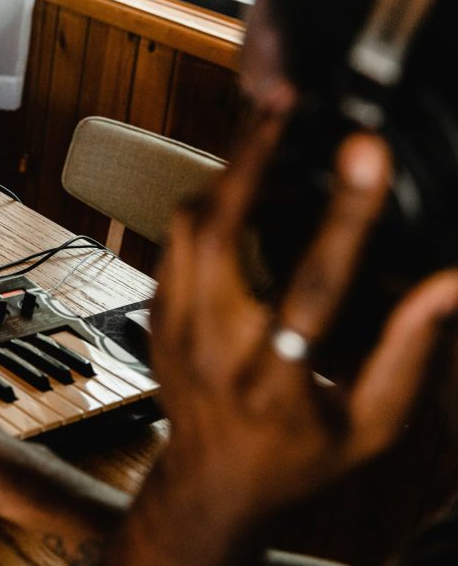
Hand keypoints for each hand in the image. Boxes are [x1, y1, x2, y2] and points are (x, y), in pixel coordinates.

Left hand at [112, 121, 457, 564]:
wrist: (211, 482)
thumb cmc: (297, 457)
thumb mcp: (369, 424)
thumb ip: (409, 350)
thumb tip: (451, 282)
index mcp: (275, 378)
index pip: (313, 283)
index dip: (345, 212)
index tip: (365, 151)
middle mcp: (212, 345)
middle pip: (221, 230)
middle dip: (251, 157)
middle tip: (284, 101)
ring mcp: (172, 326)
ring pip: (188, 224)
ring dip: (228, 171)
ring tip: (269, 130)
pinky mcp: (155, 312)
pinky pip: (176, 239)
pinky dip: (211, 202)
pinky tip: (244, 182)